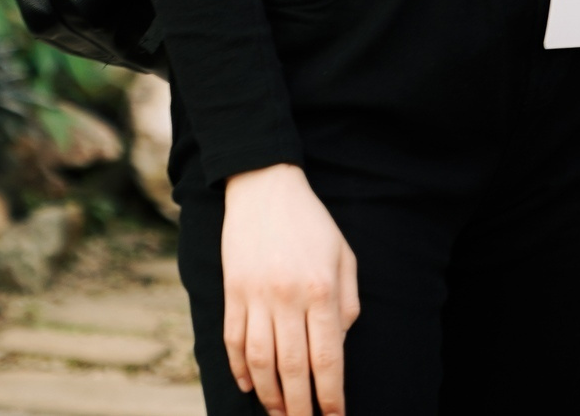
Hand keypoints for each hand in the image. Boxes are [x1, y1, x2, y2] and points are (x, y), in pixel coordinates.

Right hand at [220, 163, 359, 414]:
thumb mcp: (344, 256)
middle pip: (293, 368)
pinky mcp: (232, 290)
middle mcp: (288, 297)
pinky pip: (233, 339)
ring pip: (260, 361)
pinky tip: (248, 385)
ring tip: (278, 415)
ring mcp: (255, 295)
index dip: (331, 396)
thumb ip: (347, 304)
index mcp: (321, 290)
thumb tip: (338, 346)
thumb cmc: (312, 222)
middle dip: (300, 407)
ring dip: (269, 395)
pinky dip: (239, 367)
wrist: (264, 186)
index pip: (327, 359)